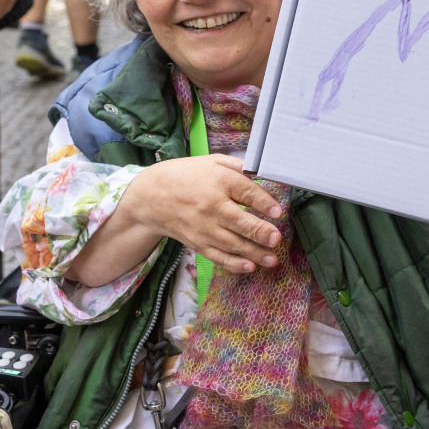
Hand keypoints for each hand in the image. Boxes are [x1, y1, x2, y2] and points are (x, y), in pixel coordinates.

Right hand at [120, 154, 283, 273]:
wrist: (151, 197)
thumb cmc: (187, 176)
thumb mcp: (212, 162)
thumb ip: (238, 166)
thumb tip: (264, 170)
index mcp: (218, 181)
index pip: (245, 192)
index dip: (263, 202)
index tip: (277, 212)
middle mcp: (211, 205)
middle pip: (238, 221)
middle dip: (259, 232)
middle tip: (276, 239)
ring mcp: (203, 227)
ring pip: (231, 243)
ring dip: (253, 253)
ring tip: (272, 259)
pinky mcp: (197, 243)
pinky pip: (217, 256)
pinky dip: (233, 263)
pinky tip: (249, 267)